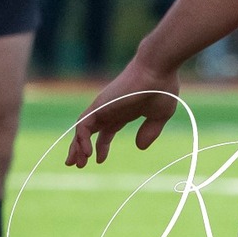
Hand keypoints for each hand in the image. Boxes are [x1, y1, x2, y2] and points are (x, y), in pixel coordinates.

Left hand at [67, 57, 181, 167]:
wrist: (157, 71)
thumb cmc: (161, 90)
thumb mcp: (158, 116)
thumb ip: (149, 131)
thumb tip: (139, 147)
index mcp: (122, 113)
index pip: (106, 131)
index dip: (101, 147)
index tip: (99, 161)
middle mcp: (109, 110)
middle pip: (89, 131)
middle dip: (81, 148)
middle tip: (77, 165)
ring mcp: (102, 107)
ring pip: (82, 129)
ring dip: (77, 146)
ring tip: (76, 163)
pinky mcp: (99, 105)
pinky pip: (83, 125)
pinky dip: (82, 139)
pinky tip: (87, 153)